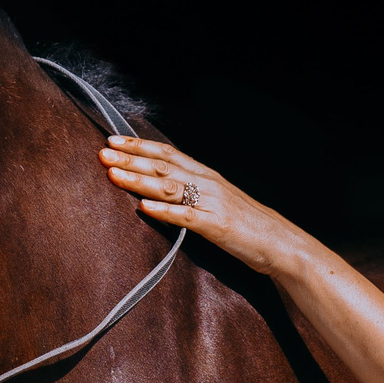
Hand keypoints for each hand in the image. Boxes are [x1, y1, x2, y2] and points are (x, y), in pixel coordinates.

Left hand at [100, 136, 313, 275]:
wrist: (281, 243)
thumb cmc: (249, 225)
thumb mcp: (219, 201)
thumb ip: (193, 193)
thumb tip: (162, 189)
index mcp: (207, 175)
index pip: (168, 153)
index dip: (139, 145)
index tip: (113, 139)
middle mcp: (208, 183)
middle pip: (163, 165)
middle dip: (130, 158)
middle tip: (102, 152)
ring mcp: (212, 203)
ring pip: (169, 186)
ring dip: (139, 179)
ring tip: (113, 174)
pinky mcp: (216, 226)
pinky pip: (186, 216)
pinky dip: (163, 210)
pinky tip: (143, 207)